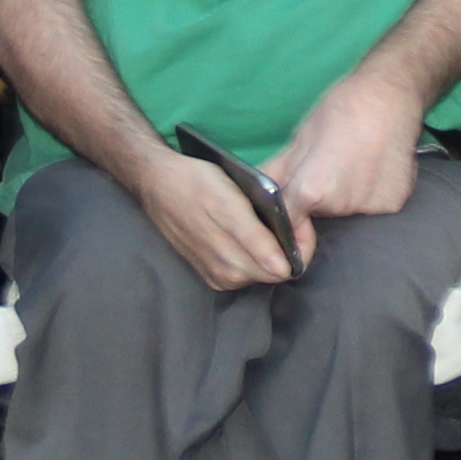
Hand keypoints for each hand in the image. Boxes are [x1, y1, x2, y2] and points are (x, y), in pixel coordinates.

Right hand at [137, 142, 300, 292]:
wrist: (159, 185)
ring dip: (269, 254)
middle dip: (286, 249)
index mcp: (235, 256)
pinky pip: (243, 274)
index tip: (301, 222)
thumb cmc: (198, 184)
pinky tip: (248, 236)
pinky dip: (251, 257)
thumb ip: (257, 239)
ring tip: (264, 225)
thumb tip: (283, 269)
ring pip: (260, 273)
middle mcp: (226, 271)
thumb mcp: (232, 200)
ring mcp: (217, 275)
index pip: (286, 267)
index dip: (300, 245)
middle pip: (275, 272)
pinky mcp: (210, 275)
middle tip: (284, 219)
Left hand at [269, 74, 424, 237]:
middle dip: (320, 197)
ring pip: (348, 210)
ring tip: (356, 162)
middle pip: (322, 214)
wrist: (391, 94)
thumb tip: (255, 192)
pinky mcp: (394, 202)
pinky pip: (374, 205)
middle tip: (332, 164)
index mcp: (311, 190)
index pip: (291, 221)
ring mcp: (370, 206)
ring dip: (347, 195)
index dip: (290, 213)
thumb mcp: (301, 137)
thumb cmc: (342, 108)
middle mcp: (340, 205)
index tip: (296, 202)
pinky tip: (375, 166)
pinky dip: (372, 191)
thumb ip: (278, 172)